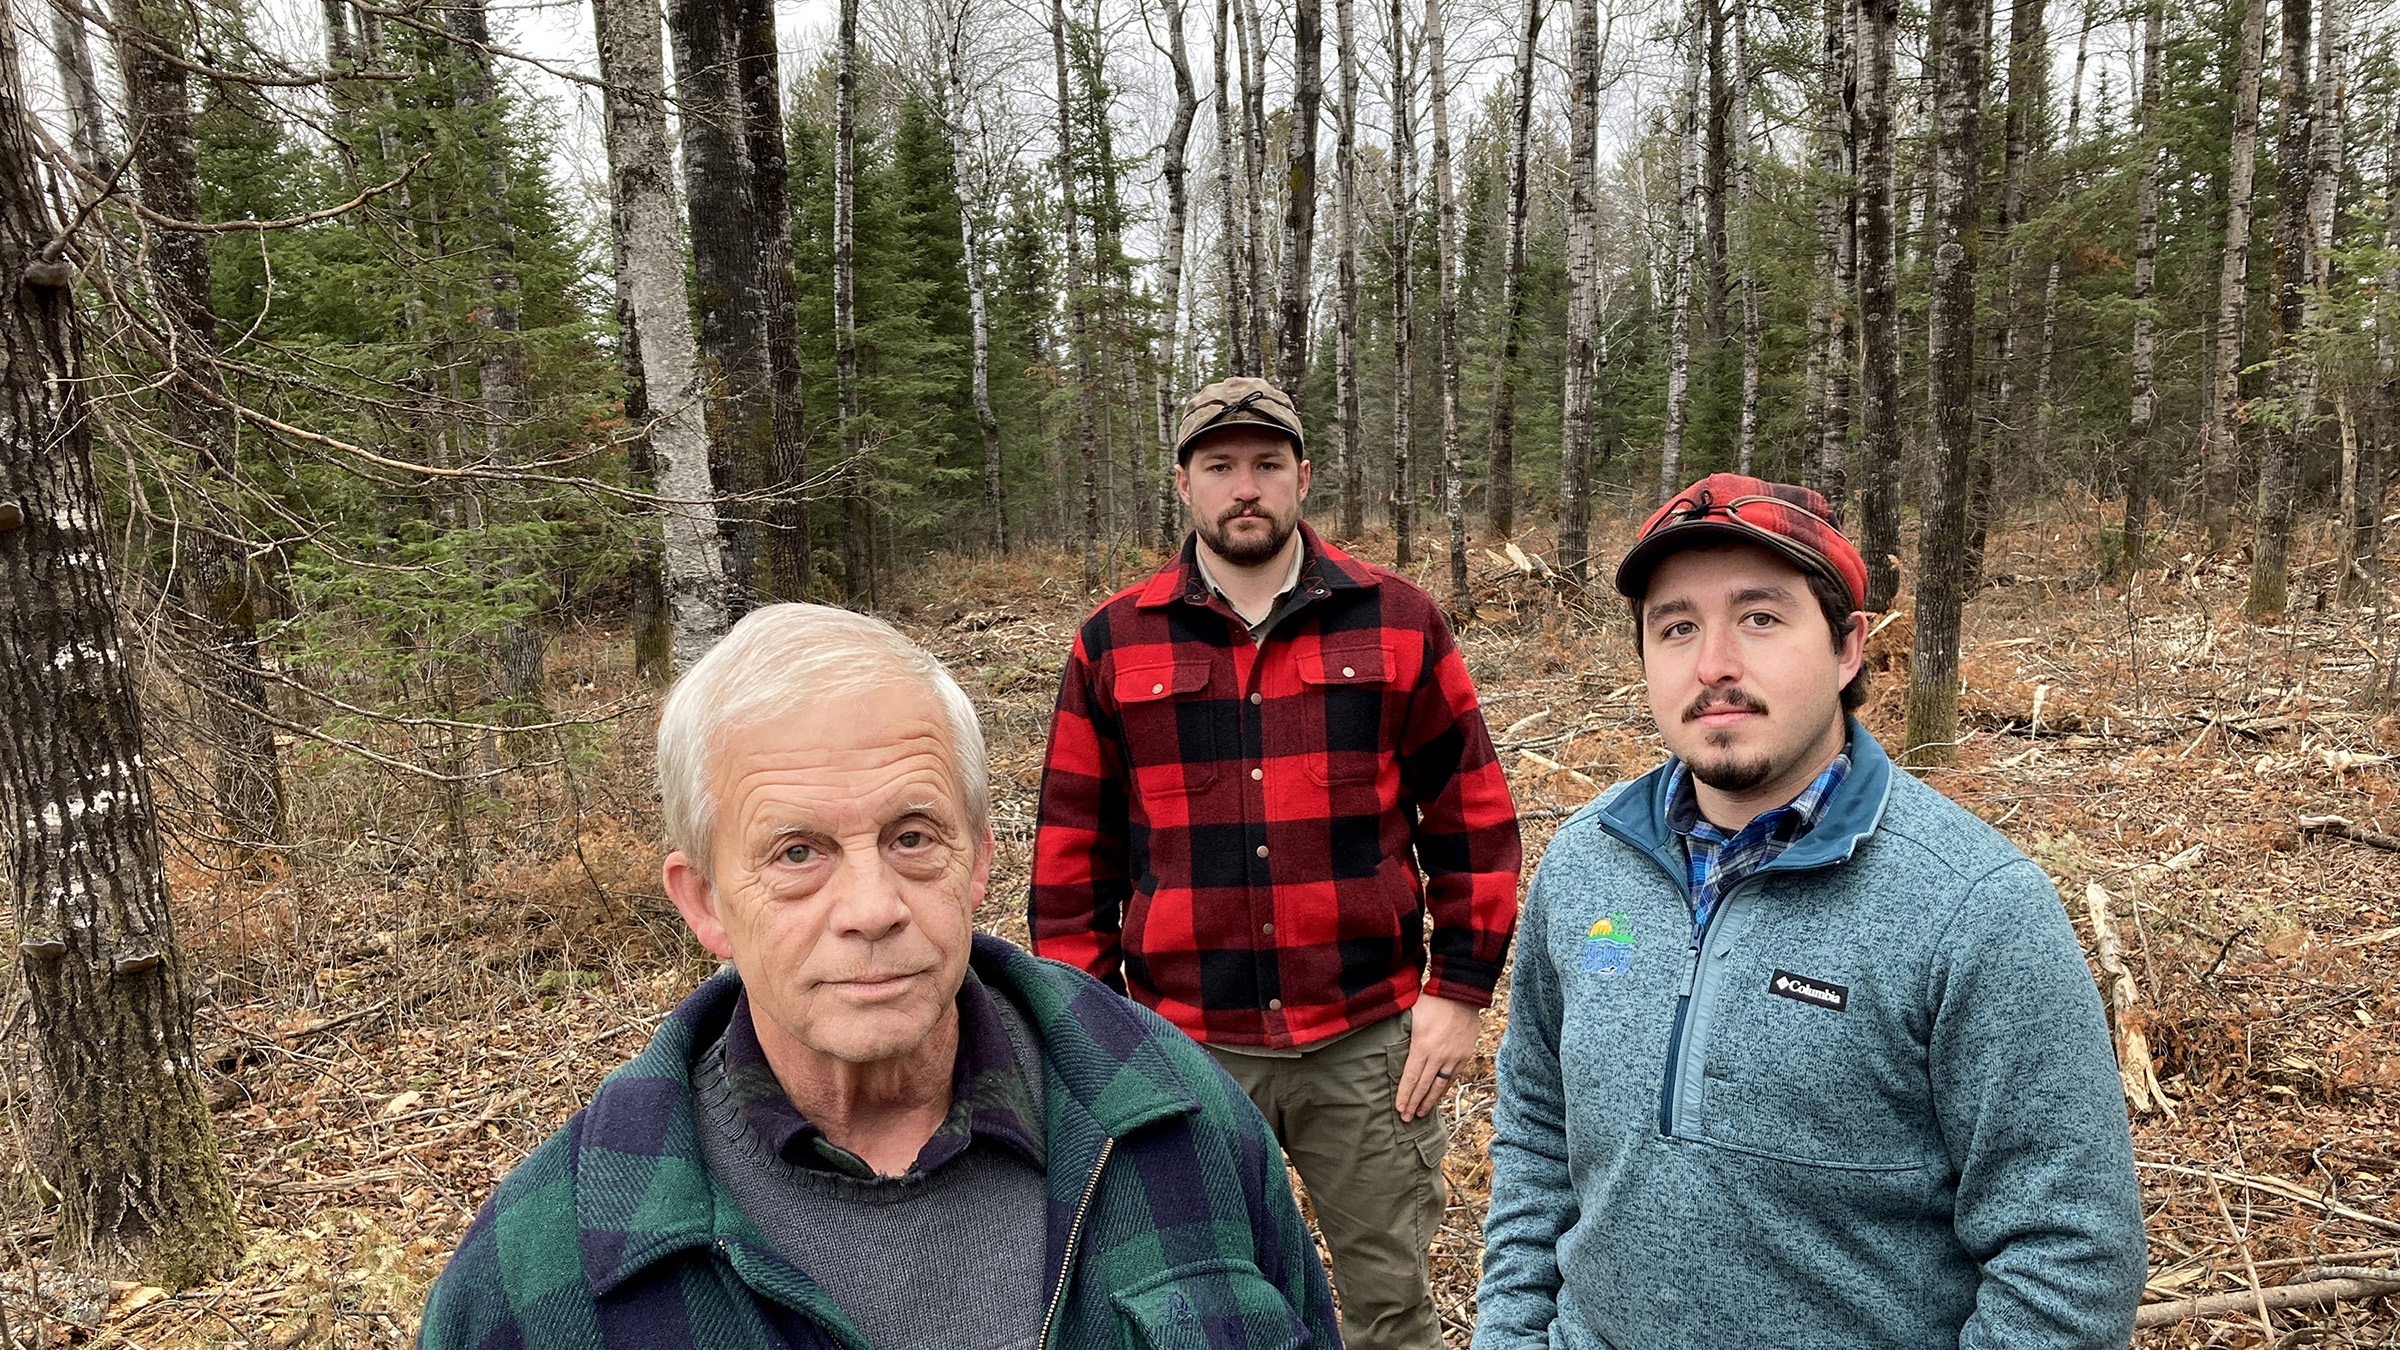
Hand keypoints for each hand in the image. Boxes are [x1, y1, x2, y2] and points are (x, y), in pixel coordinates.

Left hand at [1394, 995, 1481, 1121]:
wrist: (1461, 993)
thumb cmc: (1432, 1001)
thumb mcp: (1412, 1016)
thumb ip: (1403, 1035)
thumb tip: (1390, 1047)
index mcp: (1422, 1046)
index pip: (1410, 1077)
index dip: (1404, 1095)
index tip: (1399, 1108)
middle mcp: (1439, 1056)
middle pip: (1424, 1086)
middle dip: (1414, 1104)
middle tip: (1406, 1119)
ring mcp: (1454, 1057)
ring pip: (1440, 1085)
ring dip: (1429, 1101)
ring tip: (1421, 1113)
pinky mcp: (1464, 1055)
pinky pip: (1453, 1077)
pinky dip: (1444, 1089)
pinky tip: (1437, 1096)